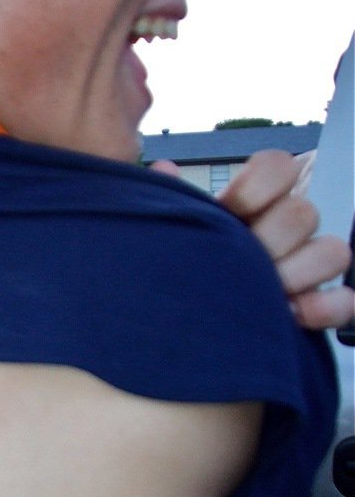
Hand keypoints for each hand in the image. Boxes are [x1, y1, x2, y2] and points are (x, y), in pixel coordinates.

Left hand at [151, 150, 353, 330]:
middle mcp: (279, 233)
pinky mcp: (314, 310)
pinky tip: (291, 316)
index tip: (228, 209)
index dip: (259, 183)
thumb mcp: (159, 233)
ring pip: (332, 252)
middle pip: (303, 212)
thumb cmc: (170, 271)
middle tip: (237, 264)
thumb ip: (162, 198)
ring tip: (263, 294)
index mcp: (247, 207)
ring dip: (299, 272)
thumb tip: (165, 170)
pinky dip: (326, 307)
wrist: (169, 328)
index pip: (277, 167)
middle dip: (272, 238)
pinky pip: (344, 301)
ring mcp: (301, 270)